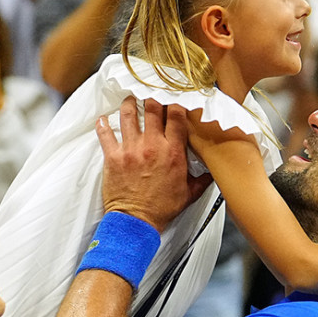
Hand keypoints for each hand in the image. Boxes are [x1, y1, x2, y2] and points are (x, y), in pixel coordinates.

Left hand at [97, 97, 211, 231]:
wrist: (136, 222)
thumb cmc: (162, 208)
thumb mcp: (189, 193)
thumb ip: (203, 179)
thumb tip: (215, 171)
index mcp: (173, 152)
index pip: (176, 115)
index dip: (176, 102)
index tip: (174, 98)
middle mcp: (152, 146)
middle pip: (152, 108)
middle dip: (153, 98)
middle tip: (152, 94)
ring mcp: (130, 149)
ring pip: (128, 114)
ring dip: (129, 104)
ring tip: (131, 101)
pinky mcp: (112, 157)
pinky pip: (105, 133)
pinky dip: (103, 124)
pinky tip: (103, 119)